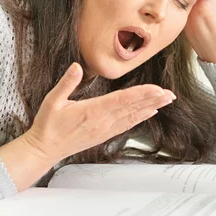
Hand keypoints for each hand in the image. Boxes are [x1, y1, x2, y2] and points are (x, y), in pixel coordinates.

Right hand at [23, 63, 174, 162]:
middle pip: (133, 108)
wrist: (44, 149)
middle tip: (170, 95)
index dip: (142, 94)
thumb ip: (66, 83)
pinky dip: (140, 117)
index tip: (157, 90)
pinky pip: (127, 124)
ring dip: (151, 107)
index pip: (122, 100)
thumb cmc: (48, 126)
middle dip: (153, 100)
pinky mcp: (105, 134)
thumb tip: (77, 66)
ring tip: (166, 101)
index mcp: (92, 111)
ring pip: (133, 116)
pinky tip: (150, 112)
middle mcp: (103, 121)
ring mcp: (105, 129)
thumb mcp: (52, 101)